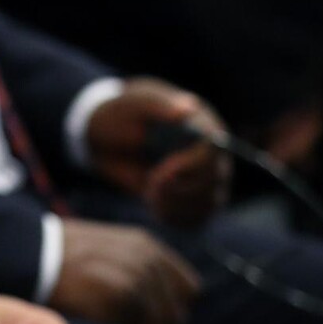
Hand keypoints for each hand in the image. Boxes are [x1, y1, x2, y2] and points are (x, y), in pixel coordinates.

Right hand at [49, 219, 199, 323]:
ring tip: (112, 323)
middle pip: (176, 314)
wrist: (33, 254)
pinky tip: (100, 321)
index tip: (151, 312)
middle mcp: (148, 261)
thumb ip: (142, 265)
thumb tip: (171, 299)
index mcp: (149, 247)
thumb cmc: (68, 255)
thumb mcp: (112, 246)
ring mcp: (136, 277)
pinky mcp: (120, 297)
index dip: (172, 304)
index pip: (189, 290)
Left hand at [86, 78, 230, 226]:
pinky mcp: (191, 199)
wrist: (108, 137)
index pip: (215, 152)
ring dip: (177, 205)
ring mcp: (204, 179)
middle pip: (214, 181)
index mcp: (204, 127)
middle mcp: (212, 155)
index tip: (165, 172)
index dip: (192, 166)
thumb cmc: (122, 114)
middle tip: (153, 183)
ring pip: (209, 203)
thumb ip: (160, 106)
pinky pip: (196, 218)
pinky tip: (155, 206)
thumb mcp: (134, 105)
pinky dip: (175, 218)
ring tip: (151, 194)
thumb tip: (188, 107)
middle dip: (181, 188)